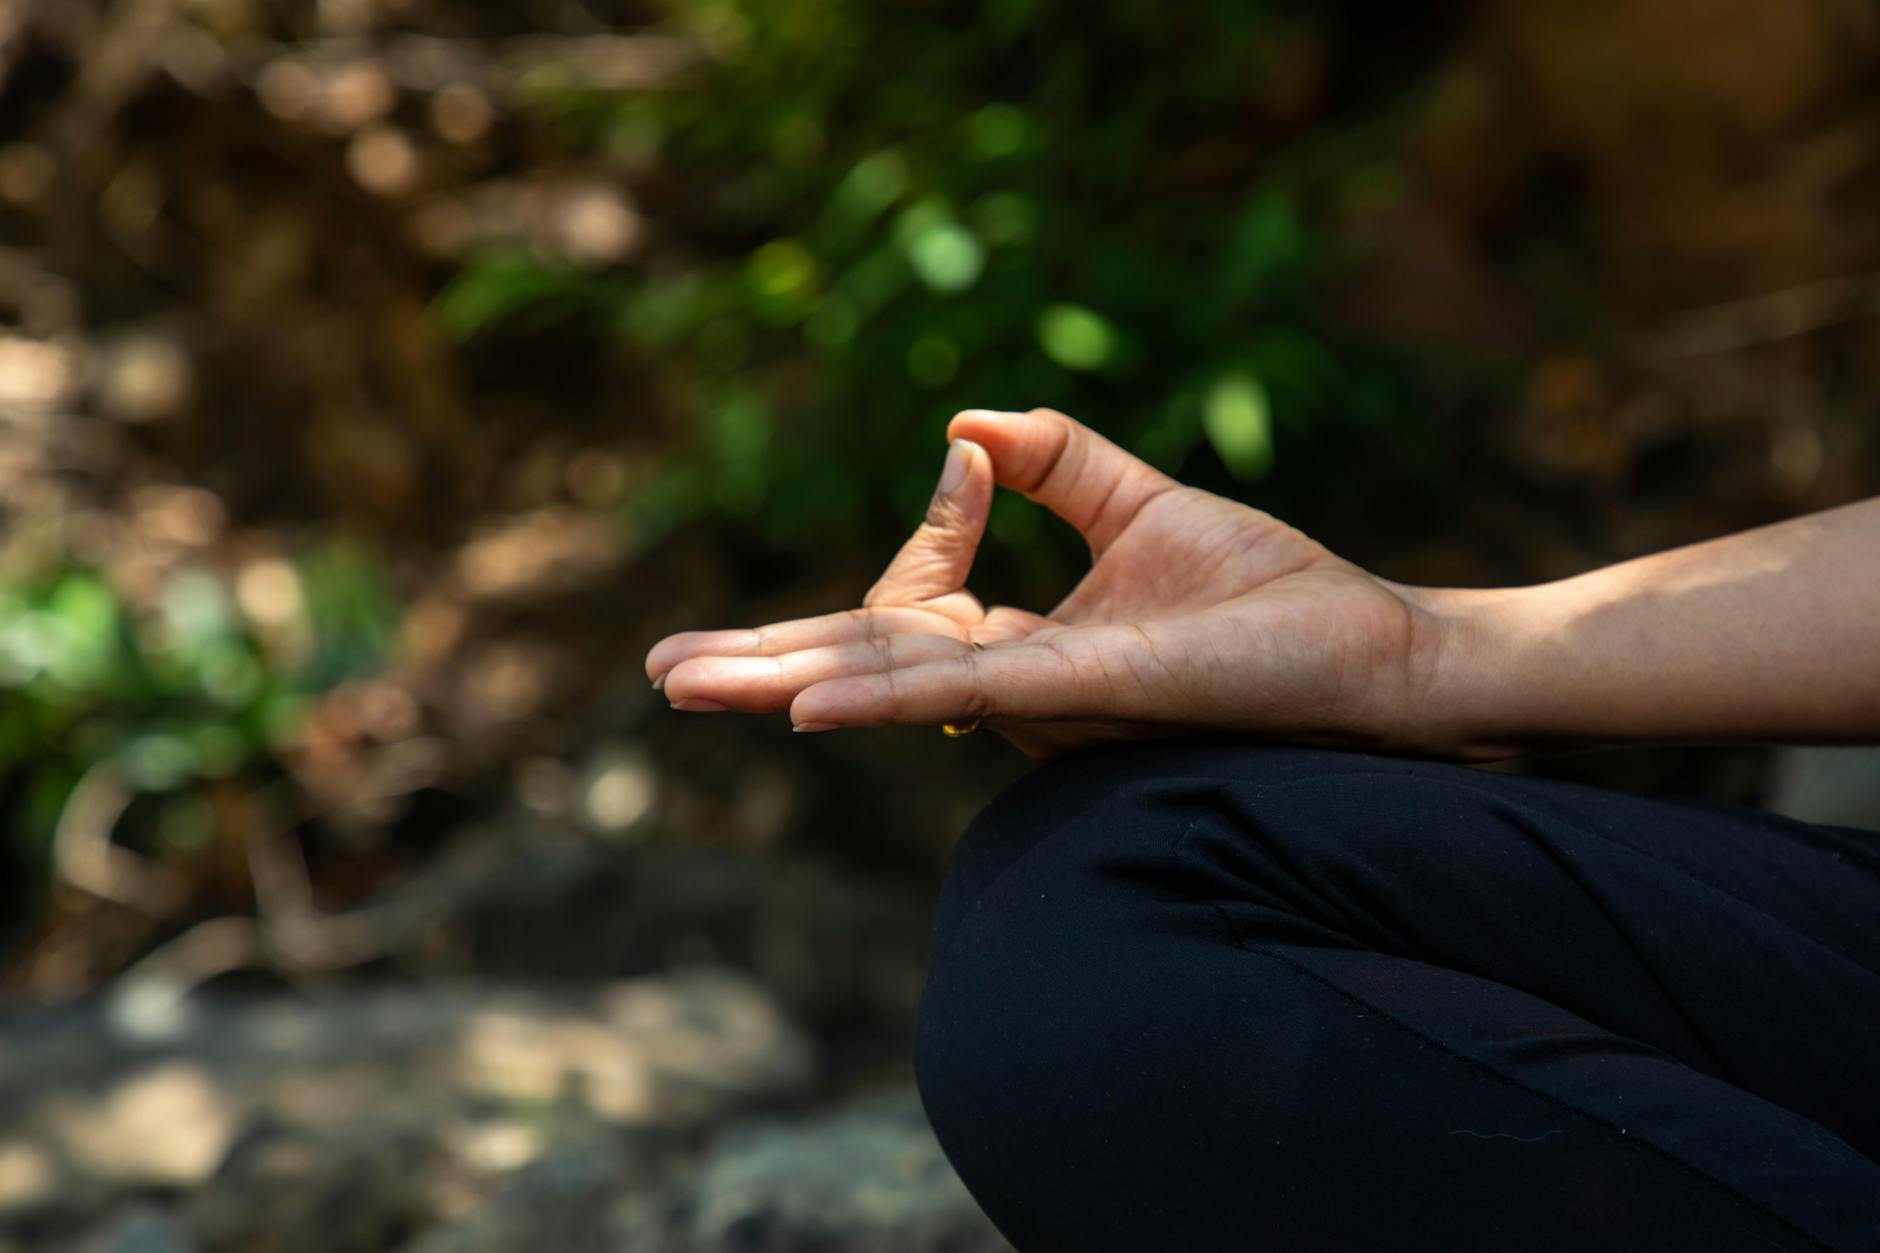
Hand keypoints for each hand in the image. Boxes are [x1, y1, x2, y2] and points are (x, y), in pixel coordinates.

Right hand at [646, 407, 1458, 758]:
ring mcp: (1044, 699)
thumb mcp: (1143, 503)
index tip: (969, 460)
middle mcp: (1021, 686)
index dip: (923, 539)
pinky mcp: (1084, 694)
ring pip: (888, 686)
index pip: (918, 608)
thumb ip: (1055, 462)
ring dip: (781, 683)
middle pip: (867, 667)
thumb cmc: (1274, 594)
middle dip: (763, 668)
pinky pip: (962, 694)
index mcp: (1027, 643)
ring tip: (684, 686)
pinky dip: (876, 698)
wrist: (1375, 651)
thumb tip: (962, 423)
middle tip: (664, 676)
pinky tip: (803, 705)